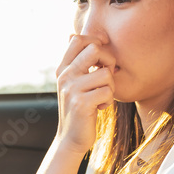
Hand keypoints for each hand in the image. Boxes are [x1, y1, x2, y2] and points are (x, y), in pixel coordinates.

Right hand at [54, 35, 114, 153]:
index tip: (101, 57)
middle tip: (107, 75)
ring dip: (110, 87)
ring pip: (106, 74)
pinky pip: (107, 92)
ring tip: (101, 97)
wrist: (70, 138)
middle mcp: (65, 76)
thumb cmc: (79, 108)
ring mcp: (71, 89)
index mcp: (63, 69)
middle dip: (108, 61)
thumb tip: (72, 35)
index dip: (95, 42)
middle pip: (94, 50)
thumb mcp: (73, 83)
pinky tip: (100, 107)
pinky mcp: (81, 103)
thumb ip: (75, 62)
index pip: (77, 39)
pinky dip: (109, 101)